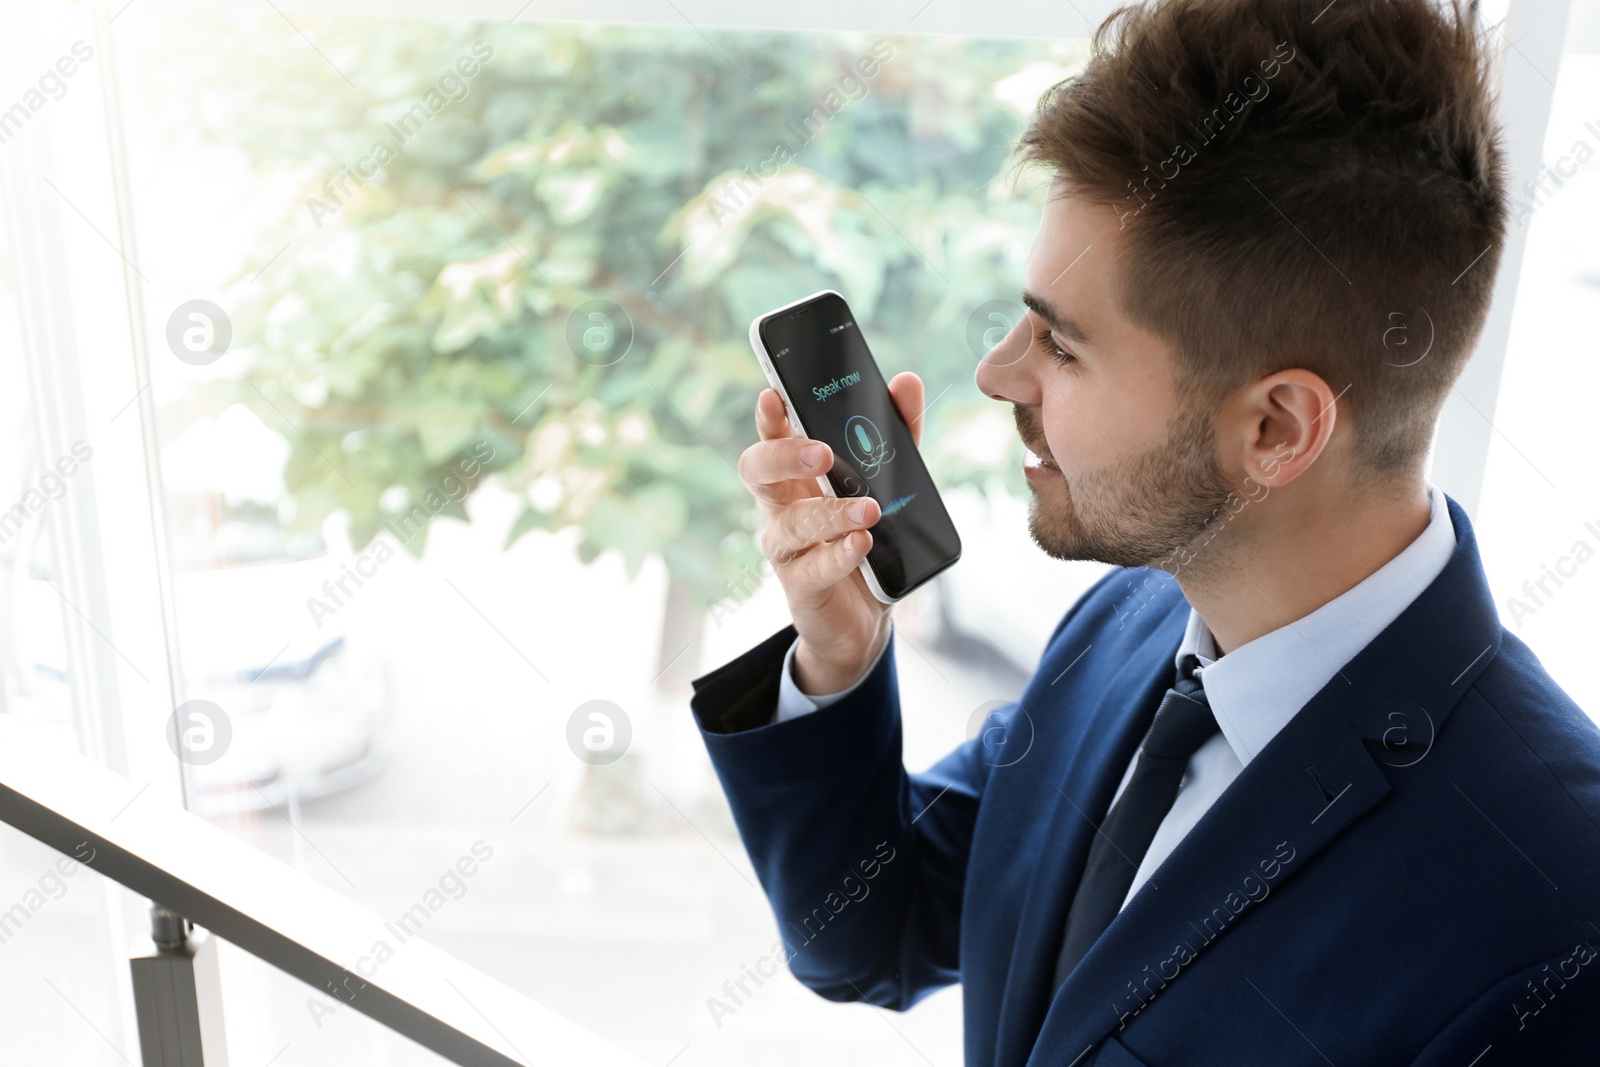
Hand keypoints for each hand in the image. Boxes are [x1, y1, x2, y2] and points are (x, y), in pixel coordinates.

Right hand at [737, 373, 925, 694]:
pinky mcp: (801, 587)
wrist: (864, 617)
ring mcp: (787, 549)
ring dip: (830, 512)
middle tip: (821, 454)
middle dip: (784, 457)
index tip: (775, 395)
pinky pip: (813, 569)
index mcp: (796, 476)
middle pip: (757, 472)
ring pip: (791, 523)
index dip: (769, 417)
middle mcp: (782, 508)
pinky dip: (838, 555)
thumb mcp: (888, 483)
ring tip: (869, 509)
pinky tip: (862, 544)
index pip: (772, 437)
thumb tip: (906, 382)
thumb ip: (897, 435)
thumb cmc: (868, 539)